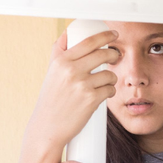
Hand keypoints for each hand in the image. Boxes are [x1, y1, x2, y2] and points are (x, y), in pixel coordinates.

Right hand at [26, 29, 120, 146]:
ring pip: (109, 73)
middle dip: (114, 55)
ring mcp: (82, 85)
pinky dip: (109, 92)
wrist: (47, 129)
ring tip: (104, 83)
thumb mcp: (50, 74)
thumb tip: (68, 33)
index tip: (113, 34)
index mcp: (61, 62)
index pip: (89, 41)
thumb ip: (58, 52)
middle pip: (103, 54)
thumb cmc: (50, 101)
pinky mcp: (91, 99)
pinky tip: (102, 95)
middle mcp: (71, 70)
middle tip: (115, 58)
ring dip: (111, 78)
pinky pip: (110, 89)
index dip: (105, 35)